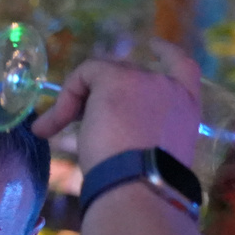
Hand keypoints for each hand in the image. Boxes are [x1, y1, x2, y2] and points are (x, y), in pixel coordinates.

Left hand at [31, 38, 200, 171]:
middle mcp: (170, 88)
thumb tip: (109, 132)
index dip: (168, 54)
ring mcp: (145, 80)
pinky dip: (64, 100)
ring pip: (102, 79)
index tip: (154, 44)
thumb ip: (141, 133)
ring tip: (52, 133)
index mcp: (187, 108)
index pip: (183, 68)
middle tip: (78, 127)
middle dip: (101, 98)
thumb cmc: (143, 186)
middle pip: (129, 78)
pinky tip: (48, 128)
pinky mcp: (116, 80)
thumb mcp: (149, 154)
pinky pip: (84, 75)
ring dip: (76, 105)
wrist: (140, 189)